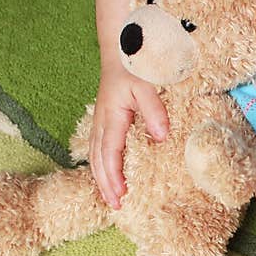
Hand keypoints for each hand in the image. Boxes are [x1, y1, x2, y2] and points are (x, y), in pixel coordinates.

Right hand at [89, 65, 169, 208]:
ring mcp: (100, 122)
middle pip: (98, 160)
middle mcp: (102, 122)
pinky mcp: (103, 122)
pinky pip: (97, 150)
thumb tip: (161, 137)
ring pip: (95, 157)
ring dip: (101, 180)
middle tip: (116, 206)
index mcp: (112, 116)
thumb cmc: (134, 66)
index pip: (110, 152)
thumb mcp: (147, 84)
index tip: (121, 194)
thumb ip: (154, 110)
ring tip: (111, 200)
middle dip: (105, 184)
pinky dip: (101, 168)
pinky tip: (108, 179)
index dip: (114, 175)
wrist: (119, 49)